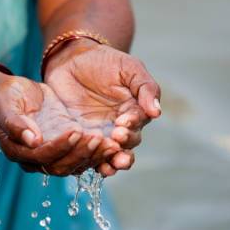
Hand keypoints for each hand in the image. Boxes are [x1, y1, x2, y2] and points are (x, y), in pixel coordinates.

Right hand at [0, 76, 120, 175]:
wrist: (15, 94)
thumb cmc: (7, 97)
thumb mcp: (6, 104)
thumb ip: (15, 122)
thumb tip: (32, 141)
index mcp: (18, 152)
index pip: (42, 156)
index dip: (59, 146)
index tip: (75, 130)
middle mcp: (35, 160)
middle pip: (61, 166)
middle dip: (81, 153)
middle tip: (99, 138)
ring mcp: (53, 155)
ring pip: (75, 165)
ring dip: (93, 156)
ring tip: (111, 143)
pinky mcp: (66, 148)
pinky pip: (83, 157)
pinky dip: (98, 153)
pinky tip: (113, 143)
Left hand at [44, 40, 160, 175]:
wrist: (71, 61)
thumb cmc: (103, 62)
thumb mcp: (129, 68)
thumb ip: (145, 87)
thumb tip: (157, 112)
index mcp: (134, 111)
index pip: (138, 124)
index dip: (132, 126)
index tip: (124, 123)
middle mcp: (120, 128)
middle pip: (128, 144)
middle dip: (124, 145)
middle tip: (116, 137)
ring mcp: (101, 137)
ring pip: (112, 156)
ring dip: (113, 162)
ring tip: (111, 164)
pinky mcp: (83, 141)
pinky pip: (91, 157)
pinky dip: (94, 165)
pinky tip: (95, 168)